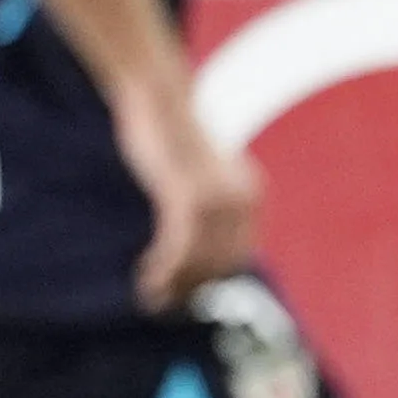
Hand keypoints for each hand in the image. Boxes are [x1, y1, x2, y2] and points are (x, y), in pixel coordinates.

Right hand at [125, 99, 264, 310]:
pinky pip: (178, 248)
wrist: (159, 97)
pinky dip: (163, 269)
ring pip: (197, 262)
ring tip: (150, 294)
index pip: (237, 256)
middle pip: (218, 266)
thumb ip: (211, 207)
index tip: (184, 294)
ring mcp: (216, 199)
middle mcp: (241, 199)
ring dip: (172, 285)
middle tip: (161, 301)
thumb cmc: (175, 138)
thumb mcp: (204, 174)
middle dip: (189, 289)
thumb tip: (201, 251)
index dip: (211, 281)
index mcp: (251, 195)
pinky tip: (147, 277)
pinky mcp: (186, 196)